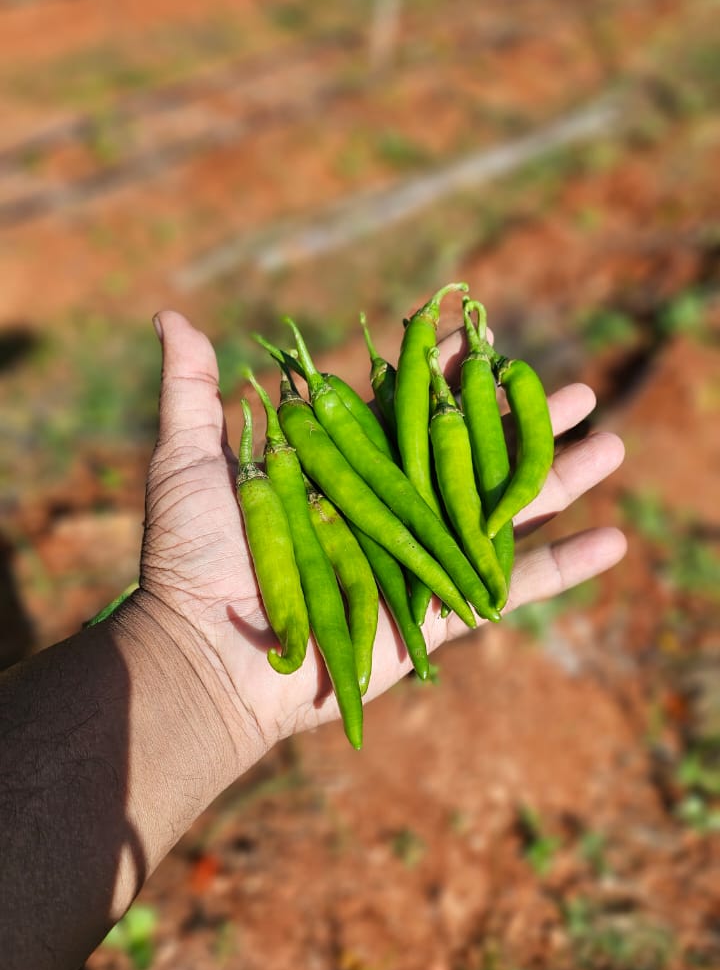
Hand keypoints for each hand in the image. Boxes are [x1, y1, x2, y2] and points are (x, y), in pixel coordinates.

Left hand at [139, 311, 625, 755]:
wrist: (208, 654)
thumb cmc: (193, 558)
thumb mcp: (186, 461)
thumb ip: (191, 391)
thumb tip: (173, 316)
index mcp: (339, 467)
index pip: (405, 410)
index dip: (444, 376)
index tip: (481, 339)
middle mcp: (384, 508)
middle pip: (469, 455)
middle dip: (523, 421)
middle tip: (577, 387)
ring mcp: (414, 560)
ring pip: (501, 512)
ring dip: (559, 480)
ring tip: (614, 445)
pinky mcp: (435, 612)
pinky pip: (507, 587)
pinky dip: (562, 567)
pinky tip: (614, 540)